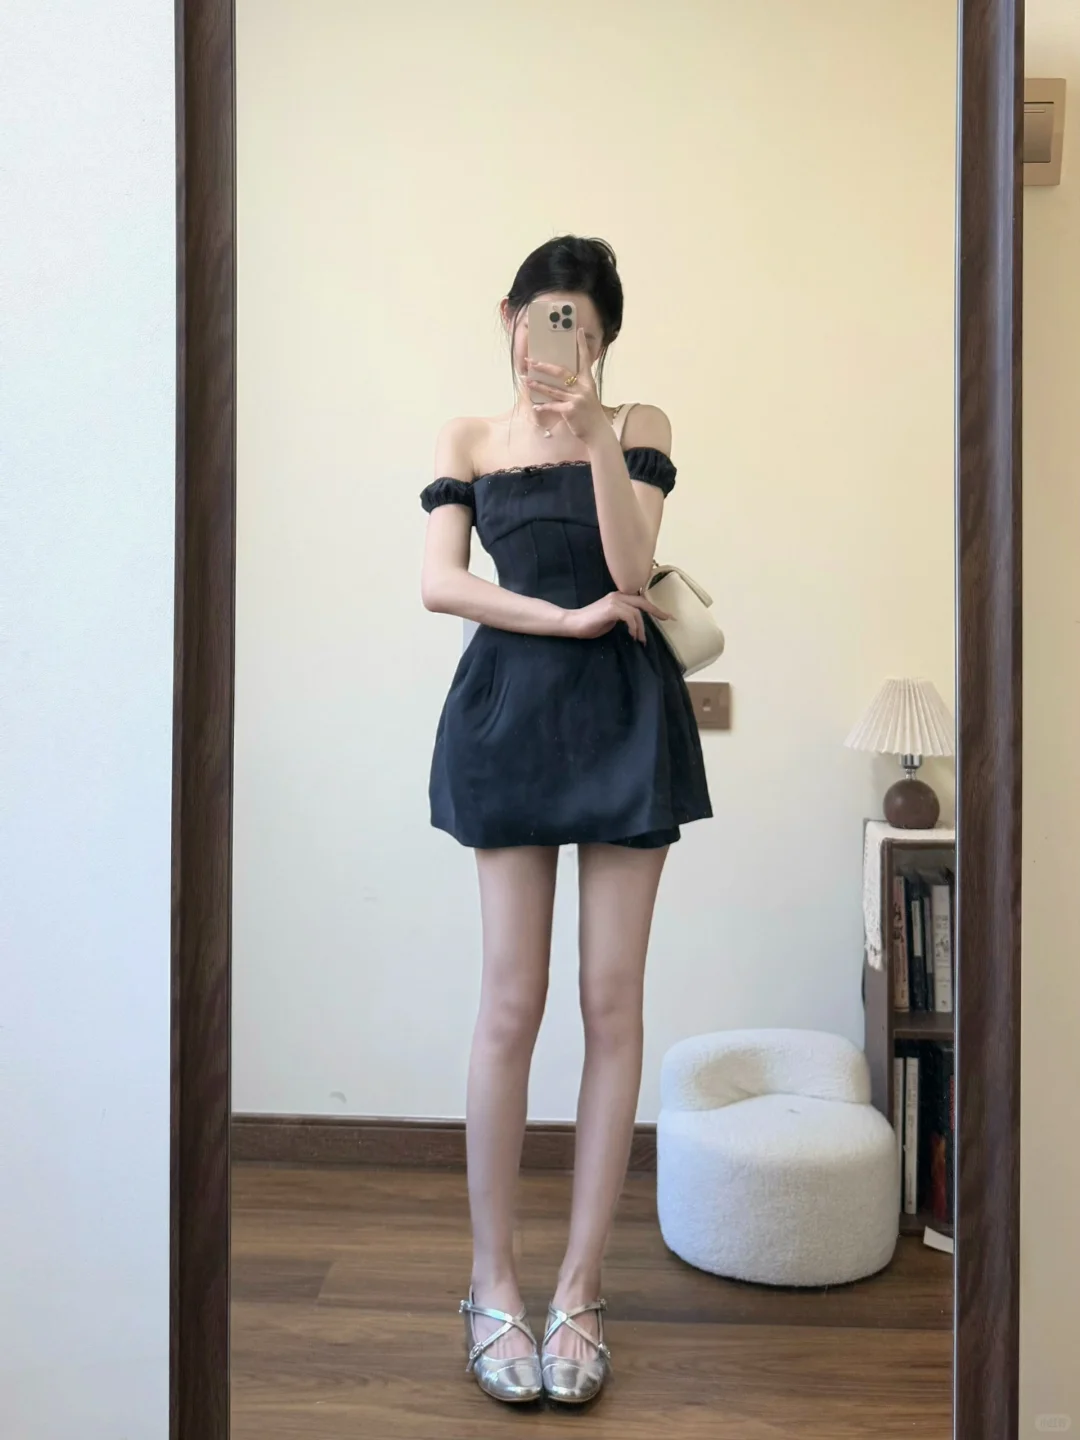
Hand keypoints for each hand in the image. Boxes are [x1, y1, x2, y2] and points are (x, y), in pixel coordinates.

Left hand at [520, 328, 608, 443]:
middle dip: (544, 367)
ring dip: (538, 386)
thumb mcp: (588, 396)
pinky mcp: (570, 410)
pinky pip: (553, 406)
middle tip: (531, 362)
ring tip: (527, 381)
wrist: (597, 432)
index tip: (578, 331)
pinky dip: (543, 407)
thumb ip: (578, 386)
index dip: (581, 345)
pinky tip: (535, 406)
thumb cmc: (590, 414)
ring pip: (553, 389)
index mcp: (588, 381)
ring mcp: (576, 399)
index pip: (584, 359)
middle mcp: (583, 388)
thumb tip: (562, 379)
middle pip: (561, 372)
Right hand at [562, 591, 670, 645]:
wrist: (573, 623)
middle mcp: (618, 596)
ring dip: (641, 628)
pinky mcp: (611, 609)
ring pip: (637, 612)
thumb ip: (623, 617)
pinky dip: (634, 627)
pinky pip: (630, 617)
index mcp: (618, 597)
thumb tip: (635, 624)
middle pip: (642, 602)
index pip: (640, 600)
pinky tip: (632, 635)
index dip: (654, 607)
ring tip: (639, 639)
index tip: (666, 616)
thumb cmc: (590, 624)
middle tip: (668, 619)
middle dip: (656, 611)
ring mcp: (614, 601)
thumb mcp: (611, 620)